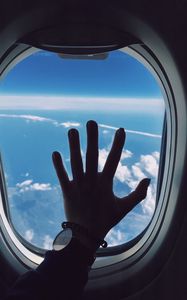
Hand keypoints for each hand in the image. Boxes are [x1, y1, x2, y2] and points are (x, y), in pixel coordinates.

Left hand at [52, 120, 149, 240]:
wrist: (85, 236)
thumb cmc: (106, 220)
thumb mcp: (125, 208)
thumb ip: (138, 194)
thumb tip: (148, 179)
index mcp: (106, 184)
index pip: (114, 160)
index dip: (118, 145)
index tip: (120, 130)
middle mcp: (91, 182)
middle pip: (92, 157)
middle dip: (92, 139)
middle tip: (91, 122)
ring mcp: (78, 187)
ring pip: (76, 164)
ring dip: (74, 147)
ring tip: (72, 131)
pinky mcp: (67, 192)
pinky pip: (62, 177)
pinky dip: (59, 166)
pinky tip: (55, 153)